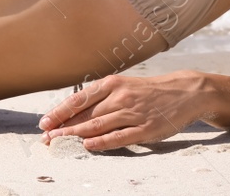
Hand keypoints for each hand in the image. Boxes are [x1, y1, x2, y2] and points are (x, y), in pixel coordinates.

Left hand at [38, 72, 204, 151]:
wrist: (184, 92)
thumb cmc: (148, 91)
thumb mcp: (123, 86)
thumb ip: (101, 98)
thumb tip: (74, 113)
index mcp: (111, 84)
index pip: (79, 99)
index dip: (59, 112)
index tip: (44, 123)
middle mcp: (119, 96)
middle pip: (85, 114)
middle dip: (63, 127)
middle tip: (46, 138)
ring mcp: (133, 113)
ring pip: (98, 125)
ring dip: (76, 135)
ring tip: (59, 142)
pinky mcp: (146, 128)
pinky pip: (119, 137)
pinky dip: (102, 142)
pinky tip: (88, 146)